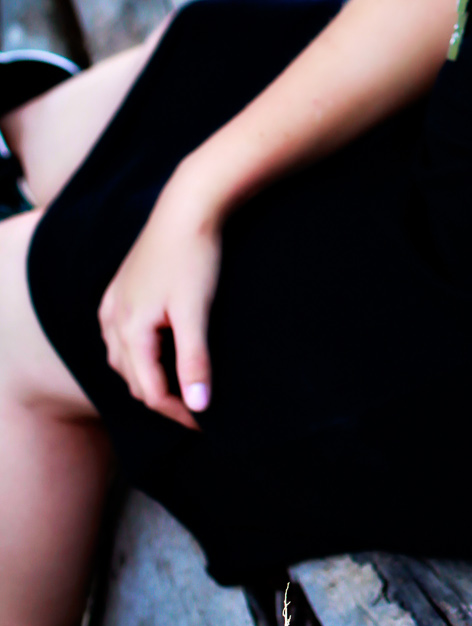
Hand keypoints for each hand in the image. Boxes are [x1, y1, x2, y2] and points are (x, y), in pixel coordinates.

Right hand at [97, 164, 221, 429]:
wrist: (188, 204)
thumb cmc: (195, 256)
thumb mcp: (197, 311)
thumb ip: (194, 360)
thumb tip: (198, 405)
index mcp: (130, 330)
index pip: (150, 391)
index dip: (178, 412)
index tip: (205, 422)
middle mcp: (113, 319)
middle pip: (134, 378)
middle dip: (162, 398)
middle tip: (195, 407)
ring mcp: (113, 303)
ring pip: (122, 358)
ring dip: (146, 376)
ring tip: (177, 385)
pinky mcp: (120, 288)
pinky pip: (118, 335)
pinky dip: (135, 352)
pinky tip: (152, 349)